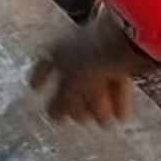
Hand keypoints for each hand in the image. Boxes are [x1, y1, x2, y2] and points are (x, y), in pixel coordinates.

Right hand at [28, 17, 155, 124]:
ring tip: (105, 121)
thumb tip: (51, 117)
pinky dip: (117, 99)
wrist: (126, 39)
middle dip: (75, 102)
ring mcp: (98, 56)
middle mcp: (76, 51)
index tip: (34, 87)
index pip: (43, 64)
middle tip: (77, 117)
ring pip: (94, 85)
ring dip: (99, 105)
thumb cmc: (91, 56)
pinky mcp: (119, 61)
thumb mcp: (70, 83)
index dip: (38, 76)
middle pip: (71, 81)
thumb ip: (60, 102)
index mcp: (58, 49)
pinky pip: (114, 84)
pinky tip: (120, 115)